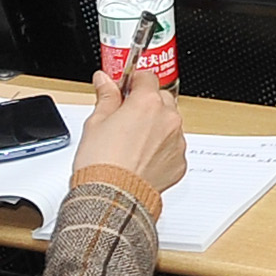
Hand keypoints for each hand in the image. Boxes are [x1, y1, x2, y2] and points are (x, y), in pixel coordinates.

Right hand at [81, 63, 188, 193]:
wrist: (113, 198)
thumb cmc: (102, 163)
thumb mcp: (96, 123)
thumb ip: (105, 97)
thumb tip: (104, 80)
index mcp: (146, 103)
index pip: (147, 77)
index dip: (134, 82)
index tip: (125, 89)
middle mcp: (167, 119)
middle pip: (161, 99)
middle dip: (146, 104)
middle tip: (126, 118)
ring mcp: (176, 141)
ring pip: (169, 124)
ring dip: (156, 127)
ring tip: (133, 143)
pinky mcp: (179, 162)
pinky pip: (173, 148)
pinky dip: (161, 149)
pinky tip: (142, 158)